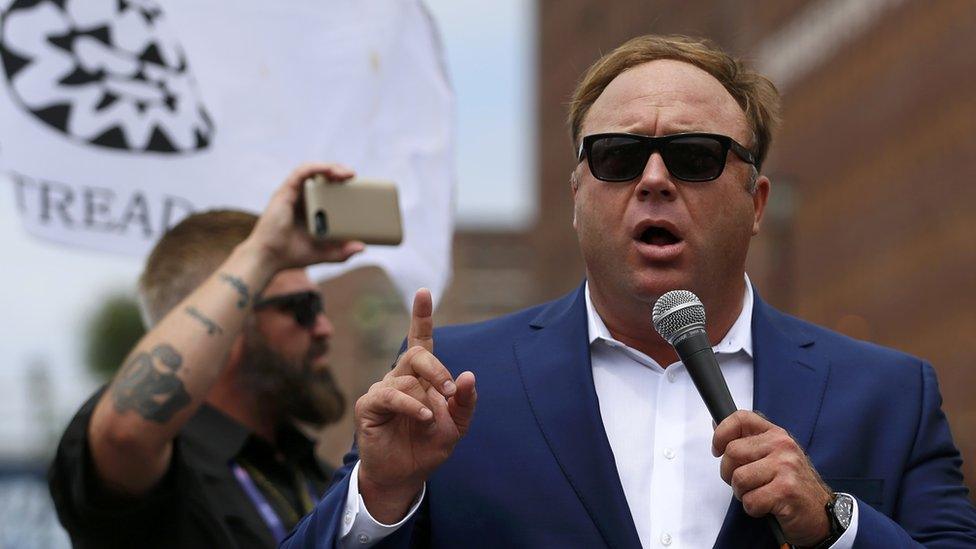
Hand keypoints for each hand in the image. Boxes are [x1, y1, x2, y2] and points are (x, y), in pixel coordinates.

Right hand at [244, 163, 364, 271]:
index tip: (358, 187)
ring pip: (312, 170)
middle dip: (339, 172)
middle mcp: (301, 198)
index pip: (327, 189)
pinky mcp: (285, 192)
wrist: (269, 258)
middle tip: (354, 177)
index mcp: (310, 209)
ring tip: (347, 174)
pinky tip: (329, 169)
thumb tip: (362, 247)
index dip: (341, 184)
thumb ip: (342, 252)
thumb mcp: (324, 253)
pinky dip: (316, 167)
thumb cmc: (292, 255)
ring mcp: (293, 194)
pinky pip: (301, 172)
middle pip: (321, 177)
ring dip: (331, 167)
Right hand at [355, 289, 476, 522]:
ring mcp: (382, 389)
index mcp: (421, 376)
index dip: (421, 316)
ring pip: (406, 377)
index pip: (420, 339)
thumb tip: (467, 375)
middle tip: (449, 390)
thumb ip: (465, 401)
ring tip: (432, 419)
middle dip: (436, 368)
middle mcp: (400, 377)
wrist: (405, 475)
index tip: (424, 292)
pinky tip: (424, 418)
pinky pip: (392, 395)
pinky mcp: (369, 405)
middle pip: (416, 353)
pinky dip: (412, 406)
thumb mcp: (457, 425)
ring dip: (426, 398)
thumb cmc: (428, 445)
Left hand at [713, 410, 832, 546]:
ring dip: (742, 493)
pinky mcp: (786, 490)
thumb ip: (748, 441)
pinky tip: (768, 507)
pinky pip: (750, 500)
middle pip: (732, 452)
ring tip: (759, 495)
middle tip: (745, 484)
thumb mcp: (773, 456)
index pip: (741, 418)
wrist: (821, 514)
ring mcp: (786, 467)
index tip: (717, 449)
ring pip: (738, 478)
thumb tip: (716, 424)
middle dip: (729, 473)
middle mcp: (782, 446)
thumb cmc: (792, 486)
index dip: (721, 433)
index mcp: (777, 434)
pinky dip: (753, 509)